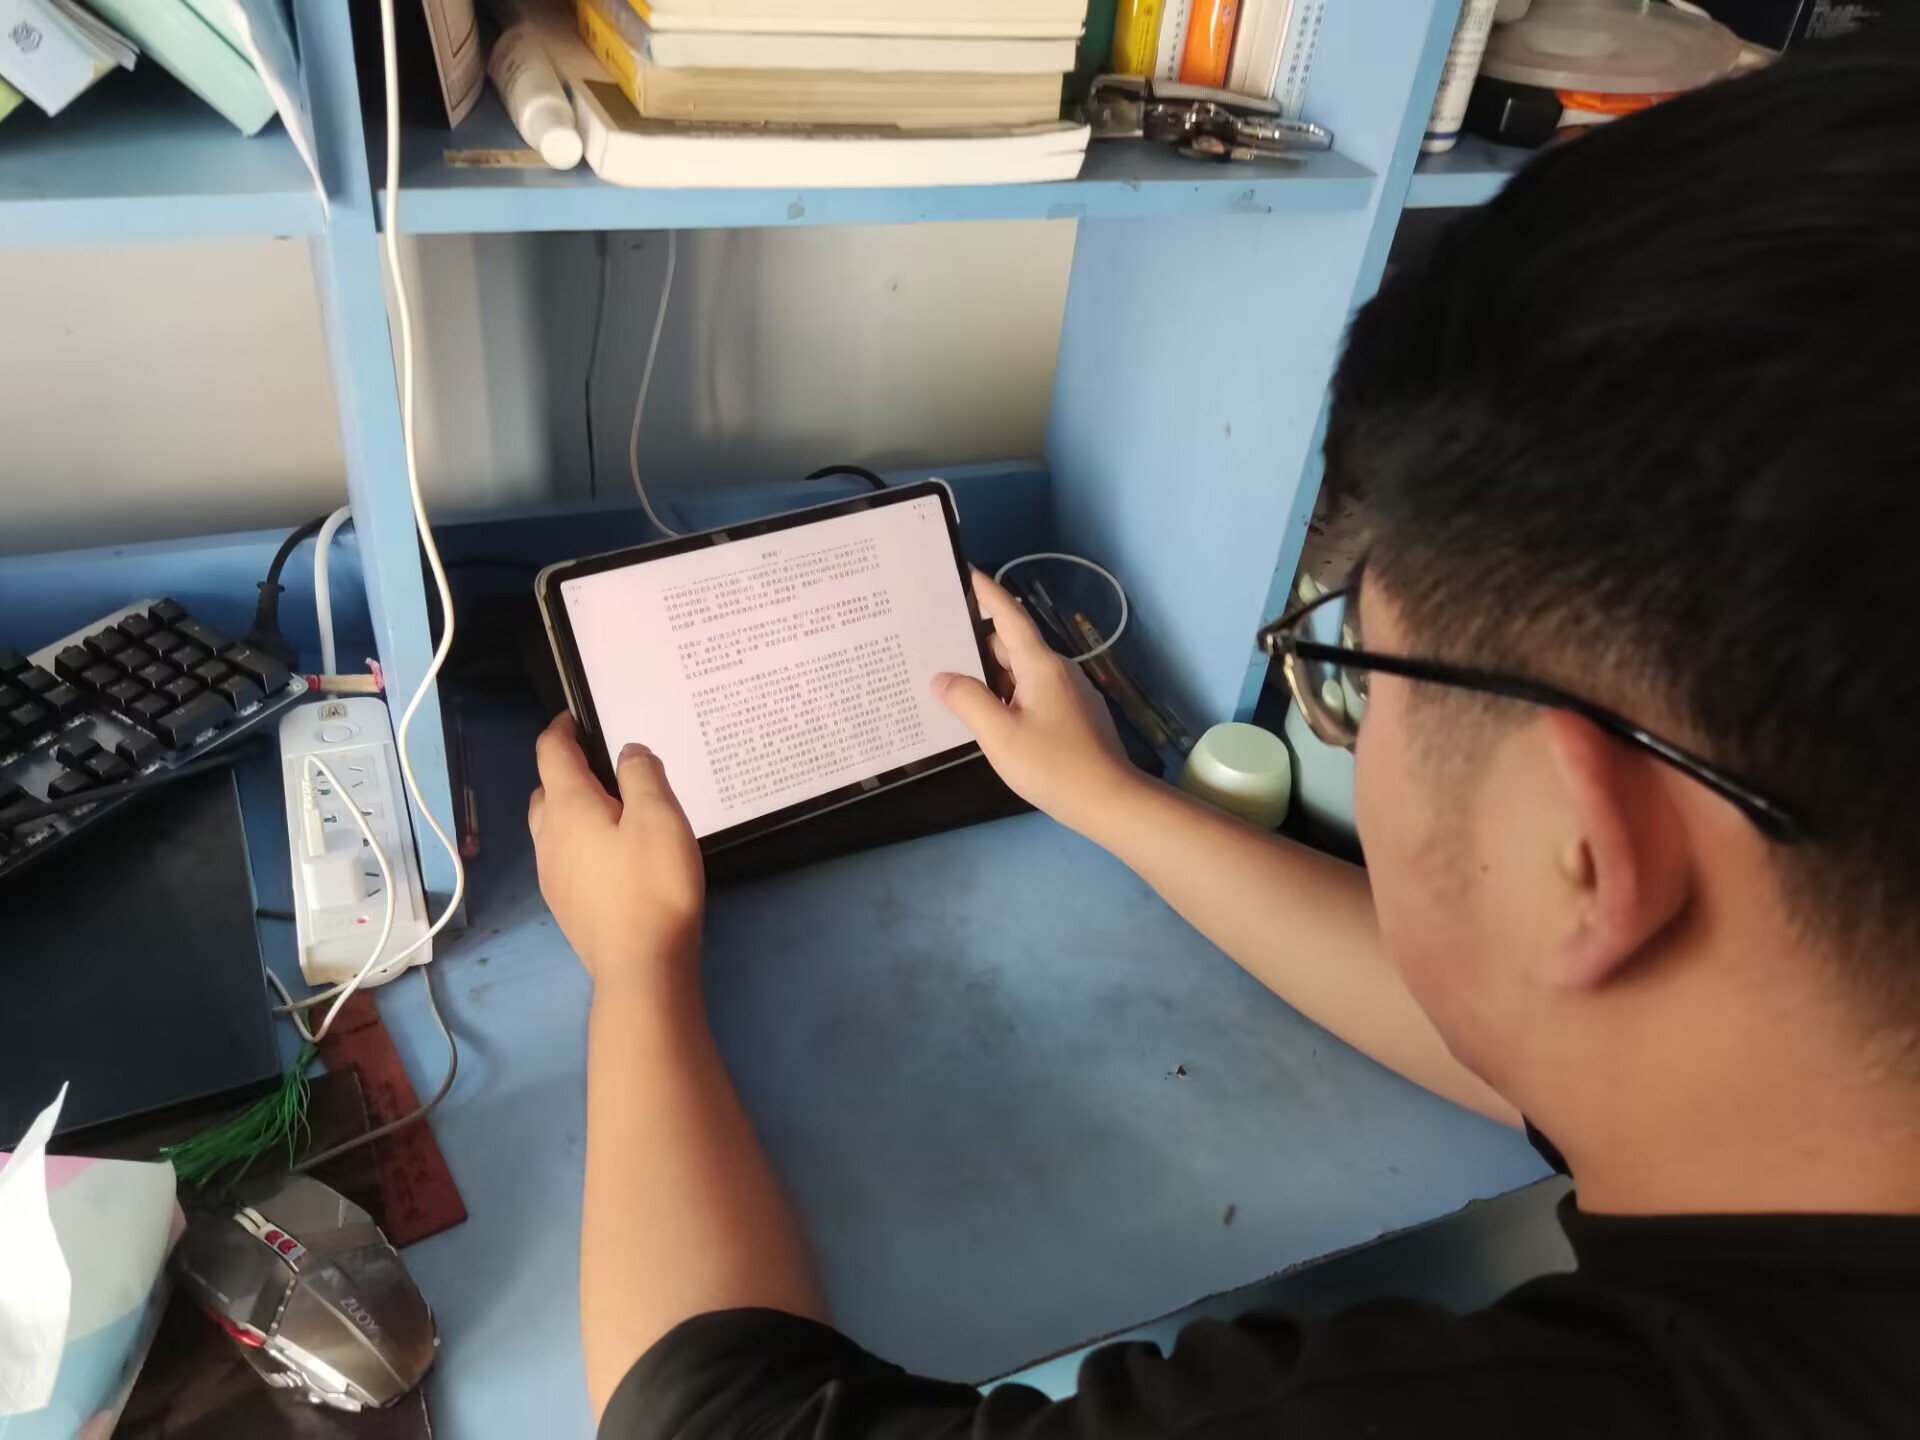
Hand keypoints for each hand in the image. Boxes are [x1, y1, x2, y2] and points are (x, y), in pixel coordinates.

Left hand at [528, 714, 703, 987]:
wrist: (641, 966)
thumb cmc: (652, 885)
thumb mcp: (660, 816)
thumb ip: (642, 774)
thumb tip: (627, 752)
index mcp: (568, 808)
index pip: (551, 754)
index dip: (561, 729)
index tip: (574, 717)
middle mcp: (549, 837)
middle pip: (546, 791)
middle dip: (566, 772)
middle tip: (604, 767)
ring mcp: (552, 875)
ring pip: (552, 828)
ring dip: (571, 810)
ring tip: (611, 811)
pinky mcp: (565, 904)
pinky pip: (564, 857)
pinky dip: (580, 842)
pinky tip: (612, 856)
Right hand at [933, 569, 1140, 838]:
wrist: (1110, 800)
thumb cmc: (1053, 765)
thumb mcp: (1000, 735)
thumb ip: (968, 701)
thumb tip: (943, 678)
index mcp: (1040, 665)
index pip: (1009, 615)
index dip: (986, 592)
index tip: (965, 571)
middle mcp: (1057, 671)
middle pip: (1011, 646)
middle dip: (976, 642)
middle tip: (936, 642)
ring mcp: (1069, 694)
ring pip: (1021, 674)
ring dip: (991, 676)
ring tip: (951, 682)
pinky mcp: (1074, 716)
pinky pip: (1033, 694)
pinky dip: (1008, 696)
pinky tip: (988, 716)